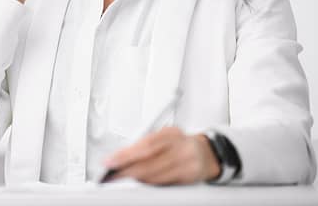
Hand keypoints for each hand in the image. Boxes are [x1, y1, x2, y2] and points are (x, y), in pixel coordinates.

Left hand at [103, 127, 220, 184]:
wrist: (206, 153)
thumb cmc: (179, 144)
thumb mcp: (163, 137)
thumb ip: (145, 144)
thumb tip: (121, 155)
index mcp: (171, 133)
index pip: (145, 144)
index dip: (126, 154)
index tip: (110, 161)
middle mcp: (181, 146)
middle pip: (150, 161)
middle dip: (128, 169)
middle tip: (114, 174)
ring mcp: (187, 162)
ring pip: (156, 175)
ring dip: (138, 178)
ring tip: (124, 177)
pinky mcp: (191, 176)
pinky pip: (166, 183)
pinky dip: (151, 182)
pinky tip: (142, 181)